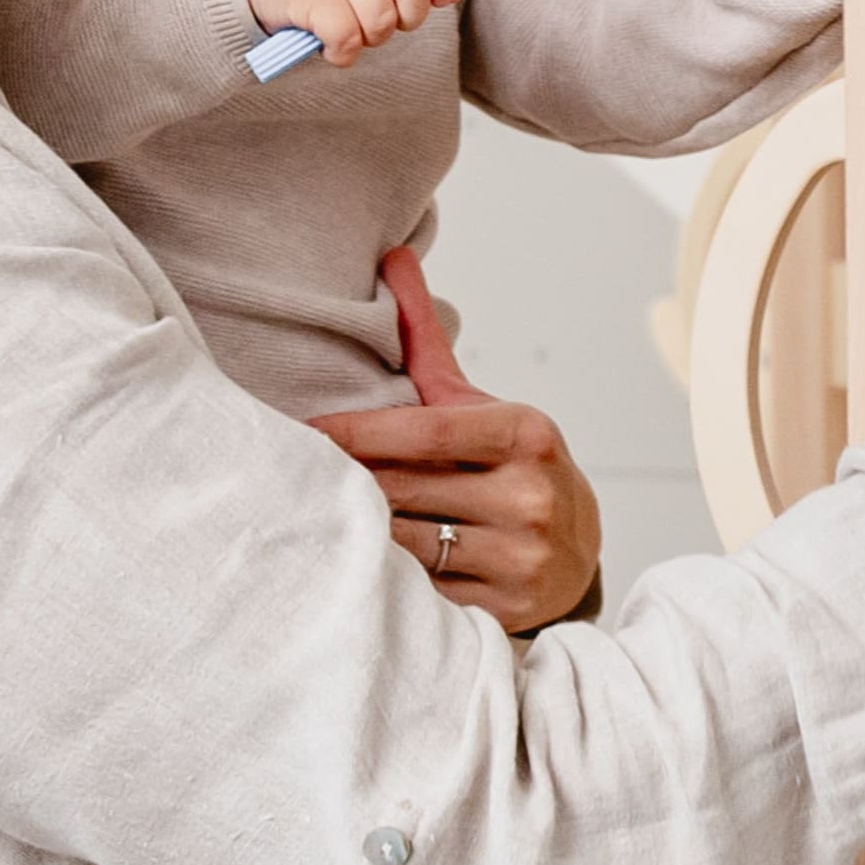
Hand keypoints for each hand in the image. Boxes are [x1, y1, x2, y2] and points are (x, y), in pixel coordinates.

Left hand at [305, 247, 602, 630]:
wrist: (580, 552)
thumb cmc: (512, 469)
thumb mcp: (480, 405)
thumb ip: (427, 341)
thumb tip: (392, 255)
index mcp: (526, 435)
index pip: (422, 431)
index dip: (355, 434)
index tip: (301, 434)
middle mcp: (531, 496)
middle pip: (405, 488)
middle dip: (345, 483)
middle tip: (284, 476)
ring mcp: (522, 557)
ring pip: (406, 543)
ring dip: (356, 533)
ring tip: (310, 520)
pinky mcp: (505, 609)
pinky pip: (422, 592)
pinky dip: (384, 580)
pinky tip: (354, 568)